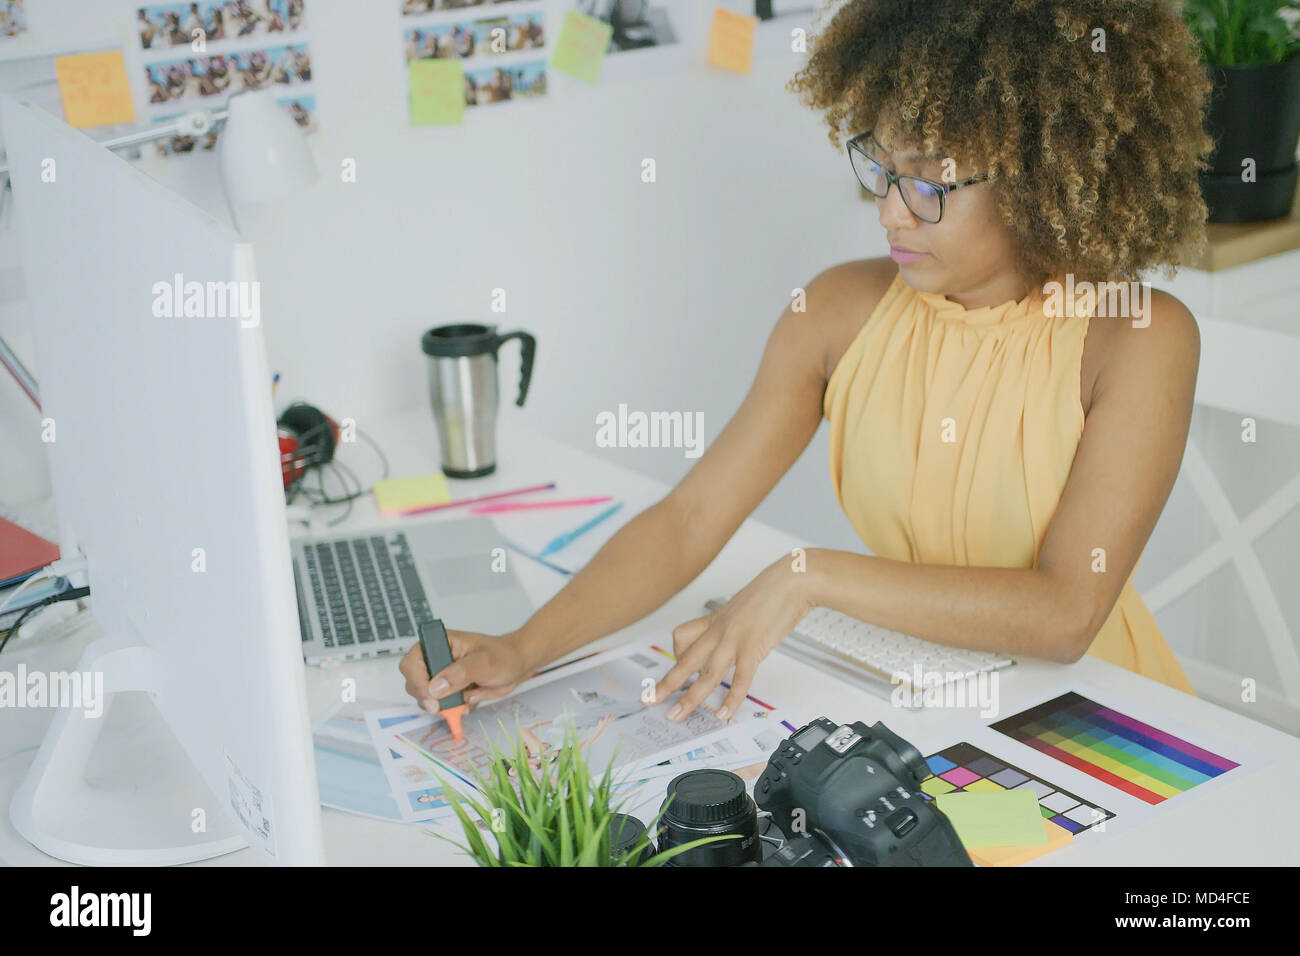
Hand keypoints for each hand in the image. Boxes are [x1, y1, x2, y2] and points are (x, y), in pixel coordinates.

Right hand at [399, 628, 536, 713]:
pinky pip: (443, 706)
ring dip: (442, 706)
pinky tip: (470, 702)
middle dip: (427, 698)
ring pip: (426, 698)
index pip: (412, 661)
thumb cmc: (503, 655)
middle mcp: (436, 659)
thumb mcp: (484, 663)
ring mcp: (441, 677)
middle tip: (442, 708)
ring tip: (463, 703)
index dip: (416, 680)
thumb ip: (460, 673)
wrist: (517, 665)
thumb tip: (435, 688)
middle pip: (414, 682)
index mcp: (439, 643)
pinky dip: (454, 710)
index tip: (430, 697)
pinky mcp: (449, 691)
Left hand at [653, 556, 812, 721]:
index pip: (682, 637)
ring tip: (678, 715)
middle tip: (650, 700)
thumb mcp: (743, 607)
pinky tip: (725, 713)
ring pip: (706, 673)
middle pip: (686, 660)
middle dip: (667, 683)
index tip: (677, 669)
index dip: (677, 655)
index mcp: (715, 620)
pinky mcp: (753, 647)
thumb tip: (737, 639)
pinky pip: (740, 678)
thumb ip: (735, 625)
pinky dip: (732, 698)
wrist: (791, 580)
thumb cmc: (772, 593)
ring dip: (690, 698)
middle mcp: (719, 631)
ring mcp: (734, 640)